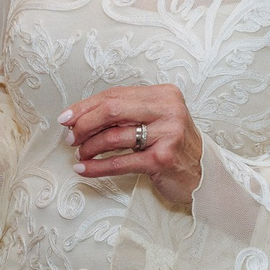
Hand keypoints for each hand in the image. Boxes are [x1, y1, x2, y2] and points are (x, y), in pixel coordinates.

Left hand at [63, 84, 201, 207]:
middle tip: (70, 137)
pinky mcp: (162, 159)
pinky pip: (120, 162)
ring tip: (80, 153)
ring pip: (114, 137)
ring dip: (89, 147)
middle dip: (84, 124)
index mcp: (164, 94)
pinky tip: (84, 169)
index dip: (86, 106)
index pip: (115, 95)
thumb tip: (81, 116)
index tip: (66, 118)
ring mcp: (167, 134)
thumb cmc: (174, 146)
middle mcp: (168, 110)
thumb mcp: (155, 120)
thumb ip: (126, 114)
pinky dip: (97, 167)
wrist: (204, 174)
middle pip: (112, 110)